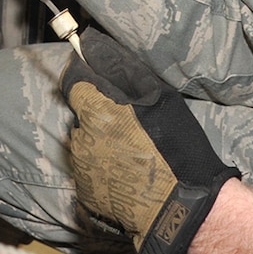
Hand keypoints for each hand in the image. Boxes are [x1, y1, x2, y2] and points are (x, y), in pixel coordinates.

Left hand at [60, 29, 239, 253]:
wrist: (177, 206)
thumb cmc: (174, 148)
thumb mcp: (158, 99)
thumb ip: (124, 74)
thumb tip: (94, 48)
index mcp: (96, 113)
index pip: (75, 85)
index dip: (90, 84)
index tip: (103, 89)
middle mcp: (81, 139)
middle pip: (81, 118)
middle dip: (98, 119)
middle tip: (128, 129)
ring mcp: (81, 169)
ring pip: (84, 146)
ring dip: (98, 145)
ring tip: (129, 155)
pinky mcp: (85, 194)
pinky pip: (88, 171)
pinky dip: (101, 170)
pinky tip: (125, 175)